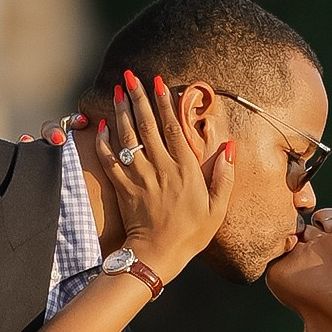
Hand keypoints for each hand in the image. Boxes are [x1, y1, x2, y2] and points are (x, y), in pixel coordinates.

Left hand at [91, 70, 232, 279]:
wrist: (156, 256)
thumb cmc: (190, 234)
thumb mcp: (217, 209)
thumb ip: (223, 176)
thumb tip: (229, 146)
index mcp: (184, 170)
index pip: (174, 128)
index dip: (165, 103)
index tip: (160, 82)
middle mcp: (160, 168)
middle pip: (147, 126)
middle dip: (138, 98)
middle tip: (131, 76)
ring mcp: (139, 177)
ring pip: (127, 138)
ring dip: (121, 112)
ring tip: (119, 91)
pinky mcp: (122, 188)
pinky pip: (110, 160)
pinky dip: (105, 142)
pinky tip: (102, 126)